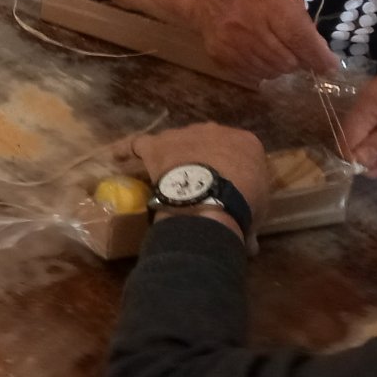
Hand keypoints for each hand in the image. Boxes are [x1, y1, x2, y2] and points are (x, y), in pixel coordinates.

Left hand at [132, 123, 272, 233]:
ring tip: (164, 174)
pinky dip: (128, 151)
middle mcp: (215, 131)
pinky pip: (139, 144)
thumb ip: (250, 220)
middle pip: (206, 143)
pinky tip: (118, 156)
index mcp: (246, 143)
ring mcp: (184, 135)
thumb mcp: (257, 213)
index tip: (226, 183)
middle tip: (196, 183)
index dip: (230, 170)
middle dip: (202, 160)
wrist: (213, 195)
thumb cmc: (242, 203)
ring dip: (172, 157)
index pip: (238, 153)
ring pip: (175, 142)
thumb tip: (250, 245)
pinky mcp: (158, 145)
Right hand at [189, 0, 339, 83]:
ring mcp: (232, 45)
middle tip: (298, 52)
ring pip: (271, 72)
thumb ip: (300, 19)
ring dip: (281, 66)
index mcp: (268, 4)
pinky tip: (259, 54)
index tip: (330, 66)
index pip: (300, 39)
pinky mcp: (221, 58)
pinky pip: (252, 75)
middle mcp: (250, 27)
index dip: (319, 57)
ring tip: (276, 50)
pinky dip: (262, 69)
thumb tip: (317, 49)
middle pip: (288, 61)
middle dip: (299, 61)